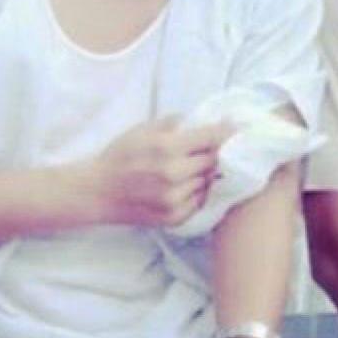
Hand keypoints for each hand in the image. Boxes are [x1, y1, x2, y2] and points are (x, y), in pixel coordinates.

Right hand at [93, 117, 231, 227]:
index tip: (239, 127)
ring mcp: (175, 199)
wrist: (99, 191)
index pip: (210, 138)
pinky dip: (196, 190)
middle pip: (213, 160)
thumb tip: (200, 119)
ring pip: (208, 181)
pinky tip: (183, 184)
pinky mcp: (174, 218)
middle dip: (215, 152)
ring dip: (205, 172)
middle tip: (214, 146)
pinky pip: (199, 200)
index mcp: (166, 147)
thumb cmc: (120, 155)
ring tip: (190, 166)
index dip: (227, 131)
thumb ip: (173, 123)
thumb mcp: (142, 129)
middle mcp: (173, 174)